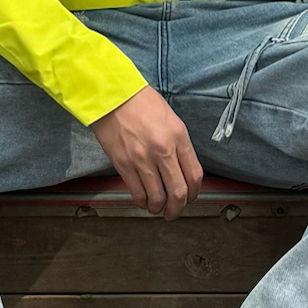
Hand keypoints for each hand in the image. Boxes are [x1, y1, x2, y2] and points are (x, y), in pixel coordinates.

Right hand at [92, 86, 202, 220]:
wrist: (113, 96)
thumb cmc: (141, 102)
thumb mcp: (170, 119)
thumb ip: (178, 144)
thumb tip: (182, 169)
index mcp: (178, 137)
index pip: (194, 175)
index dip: (194, 193)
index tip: (191, 197)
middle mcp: (163, 150)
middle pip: (178, 192)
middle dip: (178, 208)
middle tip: (174, 211)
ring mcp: (142, 159)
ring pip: (157, 198)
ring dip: (159, 208)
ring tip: (157, 208)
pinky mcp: (124, 164)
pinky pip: (137, 193)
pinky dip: (142, 202)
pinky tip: (142, 200)